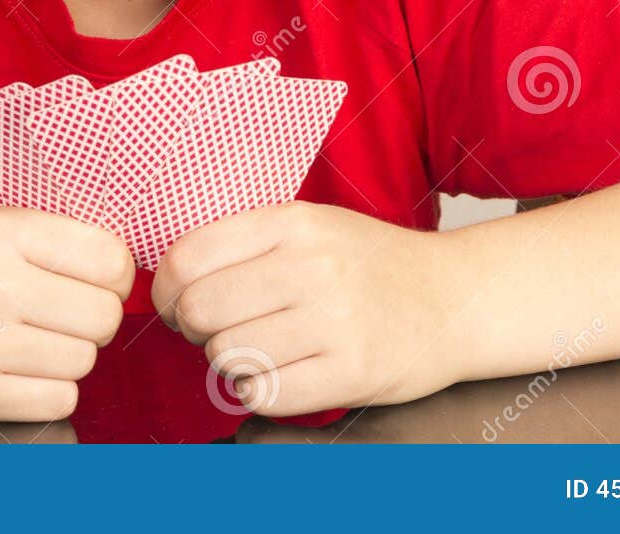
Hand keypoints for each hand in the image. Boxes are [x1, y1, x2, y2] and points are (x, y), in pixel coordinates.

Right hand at [0, 206, 132, 421]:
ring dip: (71, 352)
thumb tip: (124, 267)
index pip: (108, 258)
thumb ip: (46, 237)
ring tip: (34, 337)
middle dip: (95, 314)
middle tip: (65, 310)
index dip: (116, 271)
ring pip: (84, 360)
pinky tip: (23, 367)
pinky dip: (52, 388)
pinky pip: (57, 400)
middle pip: (103, 315)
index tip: (98, 276)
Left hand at [151, 201, 463, 415]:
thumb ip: (243, 242)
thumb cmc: (368, 264)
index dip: (165, 289)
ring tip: (257, 349)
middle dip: (194, 328)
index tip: (173, 301)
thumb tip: (166, 279)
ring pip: (226, 356)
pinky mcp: (354, 372)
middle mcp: (312, 267)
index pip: (188, 258)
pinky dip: (257, 391)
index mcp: (293, 223)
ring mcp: (335, 321)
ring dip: (229, 361)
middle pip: (199, 310)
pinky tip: (279, 374)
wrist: (454, 298)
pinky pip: (264, 395)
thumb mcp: (309, 226)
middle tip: (215, 329)